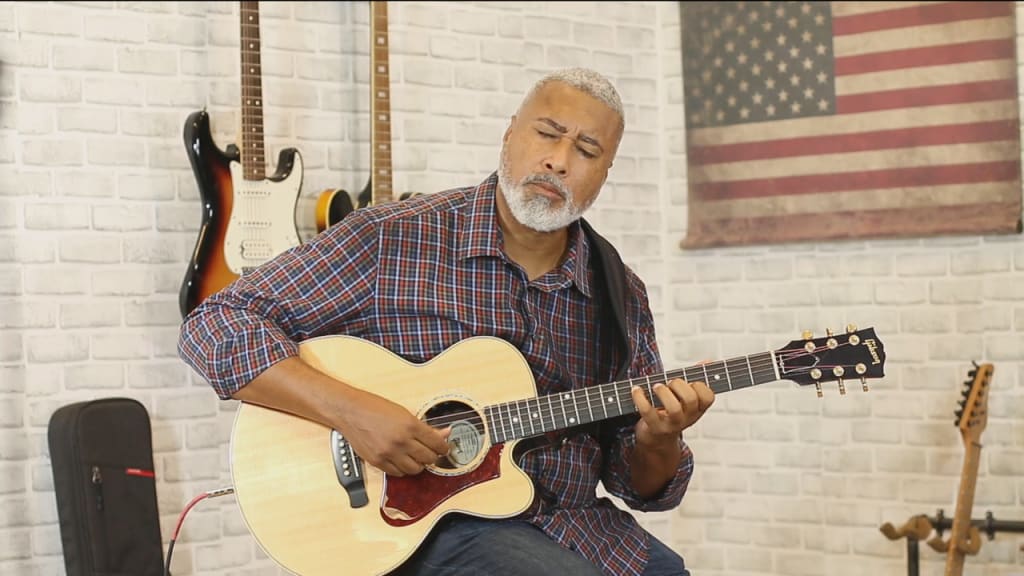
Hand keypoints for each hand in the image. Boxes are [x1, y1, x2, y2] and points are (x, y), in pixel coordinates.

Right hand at [335, 386, 450, 476]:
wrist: (350, 412)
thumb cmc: (374, 408)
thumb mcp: (404, 412)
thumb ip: (424, 426)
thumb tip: (444, 433)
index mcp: (410, 425)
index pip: (437, 443)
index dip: (444, 447)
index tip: (444, 447)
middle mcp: (401, 441)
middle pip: (428, 458)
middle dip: (432, 456)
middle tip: (430, 452)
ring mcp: (389, 453)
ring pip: (415, 469)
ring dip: (419, 464)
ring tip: (416, 456)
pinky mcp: (378, 462)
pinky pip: (398, 473)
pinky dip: (403, 469)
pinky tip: (402, 460)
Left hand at [631, 378, 713, 449]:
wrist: (657, 441)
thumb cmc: (671, 413)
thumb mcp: (685, 399)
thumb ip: (694, 380)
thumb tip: (707, 362)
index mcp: (698, 409)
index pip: (708, 396)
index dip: (699, 385)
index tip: (689, 382)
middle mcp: (688, 418)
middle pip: (690, 399)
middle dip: (678, 385)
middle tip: (668, 383)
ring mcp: (672, 424)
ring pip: (674, 408)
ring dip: (663, 392)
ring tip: (656, 387)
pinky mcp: (655, 428)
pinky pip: (648, 412)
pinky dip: (640, 398)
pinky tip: (636, 390)